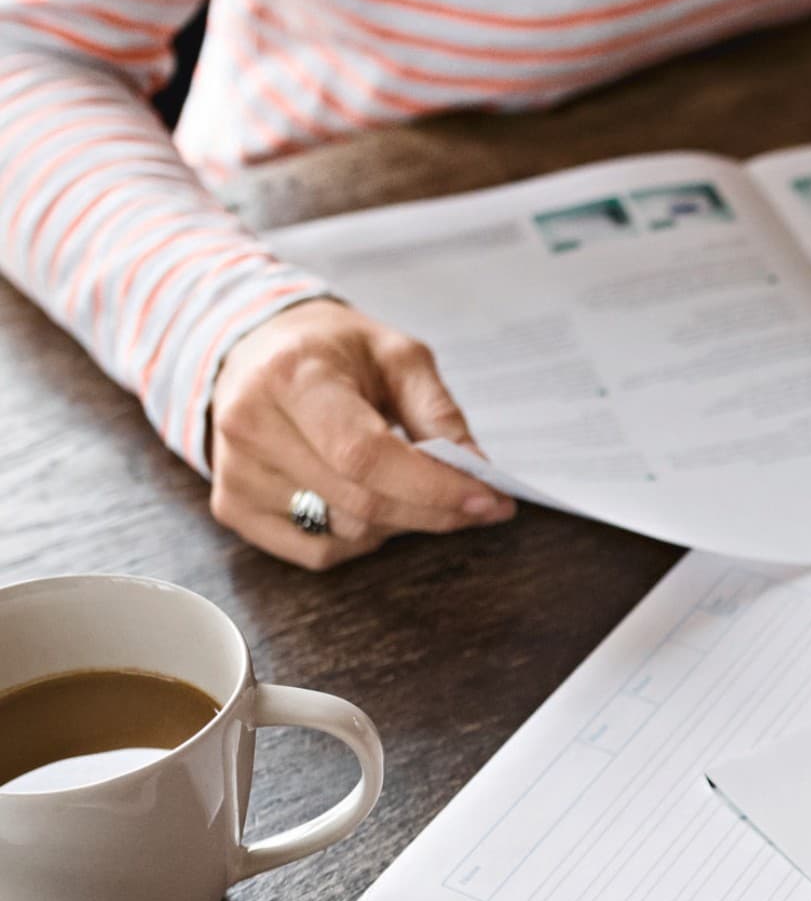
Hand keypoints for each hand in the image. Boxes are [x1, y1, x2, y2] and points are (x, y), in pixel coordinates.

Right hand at [208, 299, 514, 568]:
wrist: (255, 349)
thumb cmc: (333, 351)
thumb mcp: (396, 355)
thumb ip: (439, 413)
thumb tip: (477, 473)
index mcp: (291, 376)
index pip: (365, 454)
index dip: (432, 486)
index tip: (488, 499)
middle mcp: (251, 425)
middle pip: (360, 502)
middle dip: (434, 510)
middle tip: (480, 504)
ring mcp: (235, 472)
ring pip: (344, 531)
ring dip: (400, 523)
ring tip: (416, 490)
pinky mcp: (232, 506)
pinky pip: (317, 551)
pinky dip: (361, 539)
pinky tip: (370, 504)